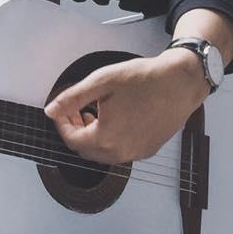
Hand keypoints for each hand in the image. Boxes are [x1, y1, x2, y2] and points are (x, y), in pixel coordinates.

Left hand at [43, 49, 207, 164]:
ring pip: (103, 153)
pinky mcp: (149, 150)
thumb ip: (72, 98)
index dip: (62, 124)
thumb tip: (51, 110)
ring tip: (93, 114)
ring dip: (93, 137)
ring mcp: (137, 153)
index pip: (72, 140)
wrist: (181, 82)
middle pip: (86, 150)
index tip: (62, 111)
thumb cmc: (145, 79)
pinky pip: (121, 152)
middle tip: (75, 111)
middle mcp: (122, 152)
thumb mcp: (101, 82)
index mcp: (106, 137)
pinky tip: (115, 119)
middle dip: (76, 131)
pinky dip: (111, 140)